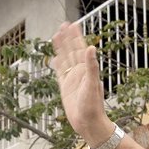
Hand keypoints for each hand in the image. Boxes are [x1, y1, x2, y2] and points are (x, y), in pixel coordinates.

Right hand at [51, 22, 112, 145]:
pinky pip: (60, 72)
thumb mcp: (92, 84)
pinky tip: (55, 57)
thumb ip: (91, 66)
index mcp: (87, 70)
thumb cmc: (93, 106)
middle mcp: (80, 72)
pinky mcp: (65, 87)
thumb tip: (91, 48)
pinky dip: (57, 64)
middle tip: (64, 24)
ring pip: (65, 59)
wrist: (88, 123)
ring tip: (57, 35)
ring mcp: (72, 79)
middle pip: (72, 51)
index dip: (76, 37)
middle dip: (68, 38)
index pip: (80, 49)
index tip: (72, 25)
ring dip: (62, 48)